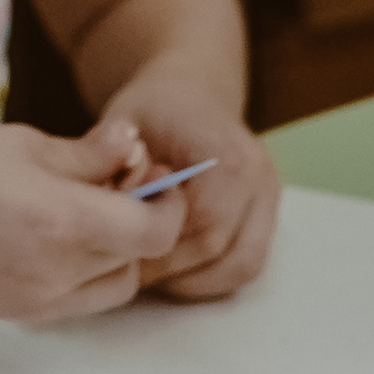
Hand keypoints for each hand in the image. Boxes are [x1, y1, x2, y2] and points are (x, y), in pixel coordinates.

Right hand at [0, 117, 186, 324]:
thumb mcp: (23, 143)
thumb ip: (89, 154)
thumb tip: (135, 145)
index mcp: (67, 223)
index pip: (156, 231)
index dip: (167, 202)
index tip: (153, 173)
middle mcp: (61, 274)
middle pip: (139, 260)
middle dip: (140, 223)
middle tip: (116, 182)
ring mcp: (39, 301)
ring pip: (112, 287)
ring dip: (115, 252)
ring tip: (81, 211)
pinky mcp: (18, 313)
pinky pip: (75, 298)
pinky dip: (82, 270)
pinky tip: (49, 233)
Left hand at [97, 69, 276, 303]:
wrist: (191, 94)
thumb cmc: (151, 111)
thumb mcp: (122, 125)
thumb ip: (115, 166)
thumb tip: (104, 207)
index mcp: (225, 151)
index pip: (206, 221)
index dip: (162, 247)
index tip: (124, 250)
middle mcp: (259, 174)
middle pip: (225, 252)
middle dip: (174, 270)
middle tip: (132, 269)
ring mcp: (269, 196)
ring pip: (242, 266)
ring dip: (194, 280)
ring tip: (153, 270)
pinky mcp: (268, 215)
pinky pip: (246, 263)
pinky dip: (210, 276)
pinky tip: (175, 267)